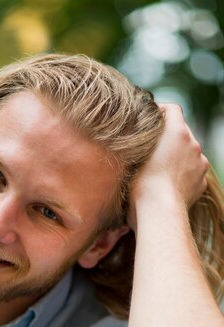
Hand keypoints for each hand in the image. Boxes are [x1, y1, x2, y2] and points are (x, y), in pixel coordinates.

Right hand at [129, 104, 208, 229]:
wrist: (159, 213)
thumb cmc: (139, 186)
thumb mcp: (131, 160)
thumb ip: (136, 146)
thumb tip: (129, 144)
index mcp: (176, 132)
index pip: (173, 109)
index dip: (160, 111)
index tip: (149, 121)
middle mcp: (193, 144)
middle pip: (182, 132)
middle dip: (168, 138)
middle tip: (150, 150)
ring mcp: (200, 164)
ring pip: (189, 153)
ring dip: (176, 158)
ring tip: (159, 171)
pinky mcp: (201, 183)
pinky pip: (192, 173)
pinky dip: (182, 176)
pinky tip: (168, 186)